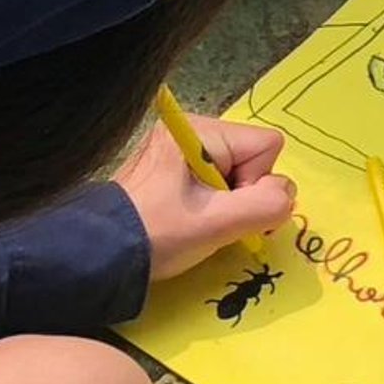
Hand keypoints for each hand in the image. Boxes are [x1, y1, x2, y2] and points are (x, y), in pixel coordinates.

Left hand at [115, 116, 295, 283]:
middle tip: (215, 221)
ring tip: (201, 223)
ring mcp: (178, 146)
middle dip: (245, 194)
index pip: (266, 145)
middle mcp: (189, 128)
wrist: (99, 255)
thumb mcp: (218, 223)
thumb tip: (284, 194)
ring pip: (238, 169)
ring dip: (230, 202)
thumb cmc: (158, 235)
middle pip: (254, 156)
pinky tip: (193, 219)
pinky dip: (214, 202)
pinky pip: (217, 177)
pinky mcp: (171, 165)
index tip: (226, 208)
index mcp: (198, 130)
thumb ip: (267, 204)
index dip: (258, 181)